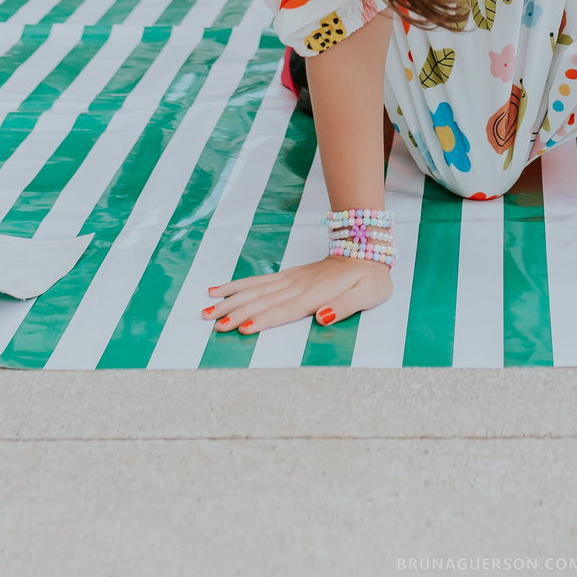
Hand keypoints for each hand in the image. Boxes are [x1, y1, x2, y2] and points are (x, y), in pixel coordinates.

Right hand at [202, 255, 391, 332]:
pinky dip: (237, 285)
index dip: (264, 319)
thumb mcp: (367, 295)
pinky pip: (259, 281)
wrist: (366, 248)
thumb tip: (321, 318)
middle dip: (236, 312)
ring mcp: (290, 279)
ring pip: (255, 290)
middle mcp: (298, 285)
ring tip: (207, 310)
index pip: (285, 309)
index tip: (241, 328)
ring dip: (231, 300)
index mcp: (316, 293)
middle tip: (212, 324)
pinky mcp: (288, 275)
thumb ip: (344, 307)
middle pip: (262, 300)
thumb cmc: (369, 278)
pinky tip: (219, 290)